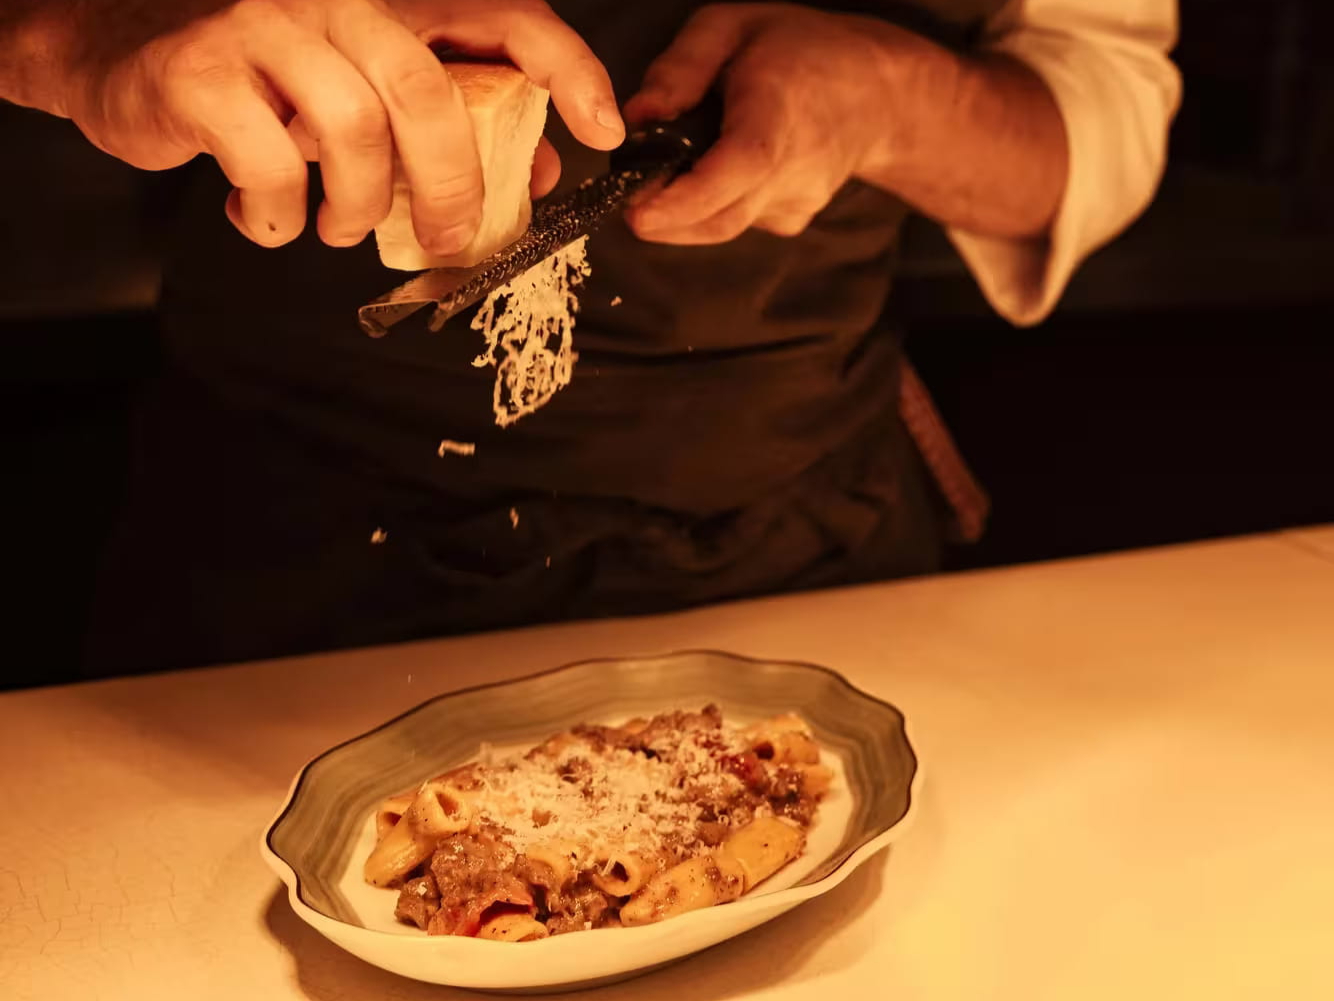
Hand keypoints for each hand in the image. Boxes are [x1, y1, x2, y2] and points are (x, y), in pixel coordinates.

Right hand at [58, 0, 623, 250]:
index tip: (603, 132)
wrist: (115, 48)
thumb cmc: (257, 74)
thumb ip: (445, 114)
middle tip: (451, 243)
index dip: (568, 71)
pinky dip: (276, 216)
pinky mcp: (202, 69)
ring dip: (357, 206)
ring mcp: (265, 21)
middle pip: (429, 96)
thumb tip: (536, 167)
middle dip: (454, 189)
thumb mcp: (361, 83)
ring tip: (340, 227)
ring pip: (353, 133)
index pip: (504, 16)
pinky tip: (266, 220)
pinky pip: (269, 165)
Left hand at [622, 3, 918, 243]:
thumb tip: (638, 116)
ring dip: (684, 210)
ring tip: (675, 168)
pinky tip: (722, 169)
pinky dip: (714, 203)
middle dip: (663, 218)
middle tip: (630, 194)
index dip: (679, 204)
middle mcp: (789, 175)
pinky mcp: (791, 221)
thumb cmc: (804, 51)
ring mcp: (793, 205)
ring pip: (721, 226)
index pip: (730, 178)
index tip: (636, 212)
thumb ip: (681, 68)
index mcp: (775, 121)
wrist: (879, 96)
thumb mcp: (734, 27)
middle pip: (716, 221)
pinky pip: (736, 220)